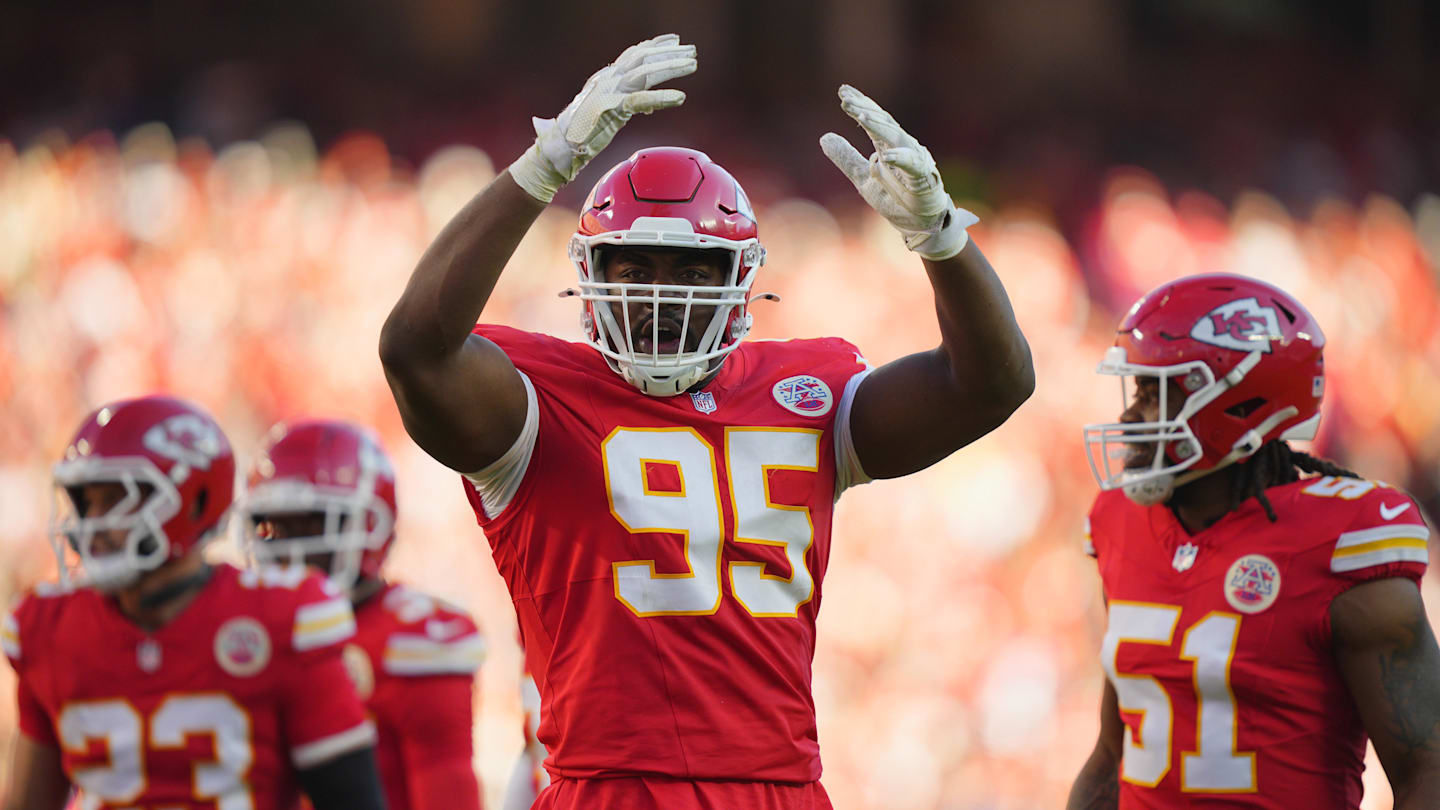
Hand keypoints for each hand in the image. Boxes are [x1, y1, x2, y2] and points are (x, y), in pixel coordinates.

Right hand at [508, 34, 696, 202]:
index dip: (654, 45)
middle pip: (643, 59)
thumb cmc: (577, 134)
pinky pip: (641, 99)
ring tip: (692, 65)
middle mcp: (607, 80)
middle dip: (669, 53)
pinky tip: (680, 97)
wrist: (557, 148)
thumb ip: (625, 104)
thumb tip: (648, 105)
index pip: (633, 55)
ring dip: (670, 67)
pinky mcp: (610, 110)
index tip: (675, 40)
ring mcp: (608, 93)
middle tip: (692, 51)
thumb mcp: (605, 113)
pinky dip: (662, 97)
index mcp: (605, 79)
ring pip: (645, 73)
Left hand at [820, 84, 977, 260]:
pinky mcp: (923, 179)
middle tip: (845, 99)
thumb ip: (846, 158)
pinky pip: (912, 166)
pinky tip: (886, 155)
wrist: (917, 223)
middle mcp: (902, 147)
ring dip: (879, 126)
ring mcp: (914, 160)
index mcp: (888, 146)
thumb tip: (824, 136)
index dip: (859, 104)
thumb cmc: (895, 197)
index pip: (873, 120)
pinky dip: (900, 159)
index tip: (842, 92)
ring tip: (861, 115)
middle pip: (883, 123)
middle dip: (864, 109)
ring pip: (897, 138)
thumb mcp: (863, 177)